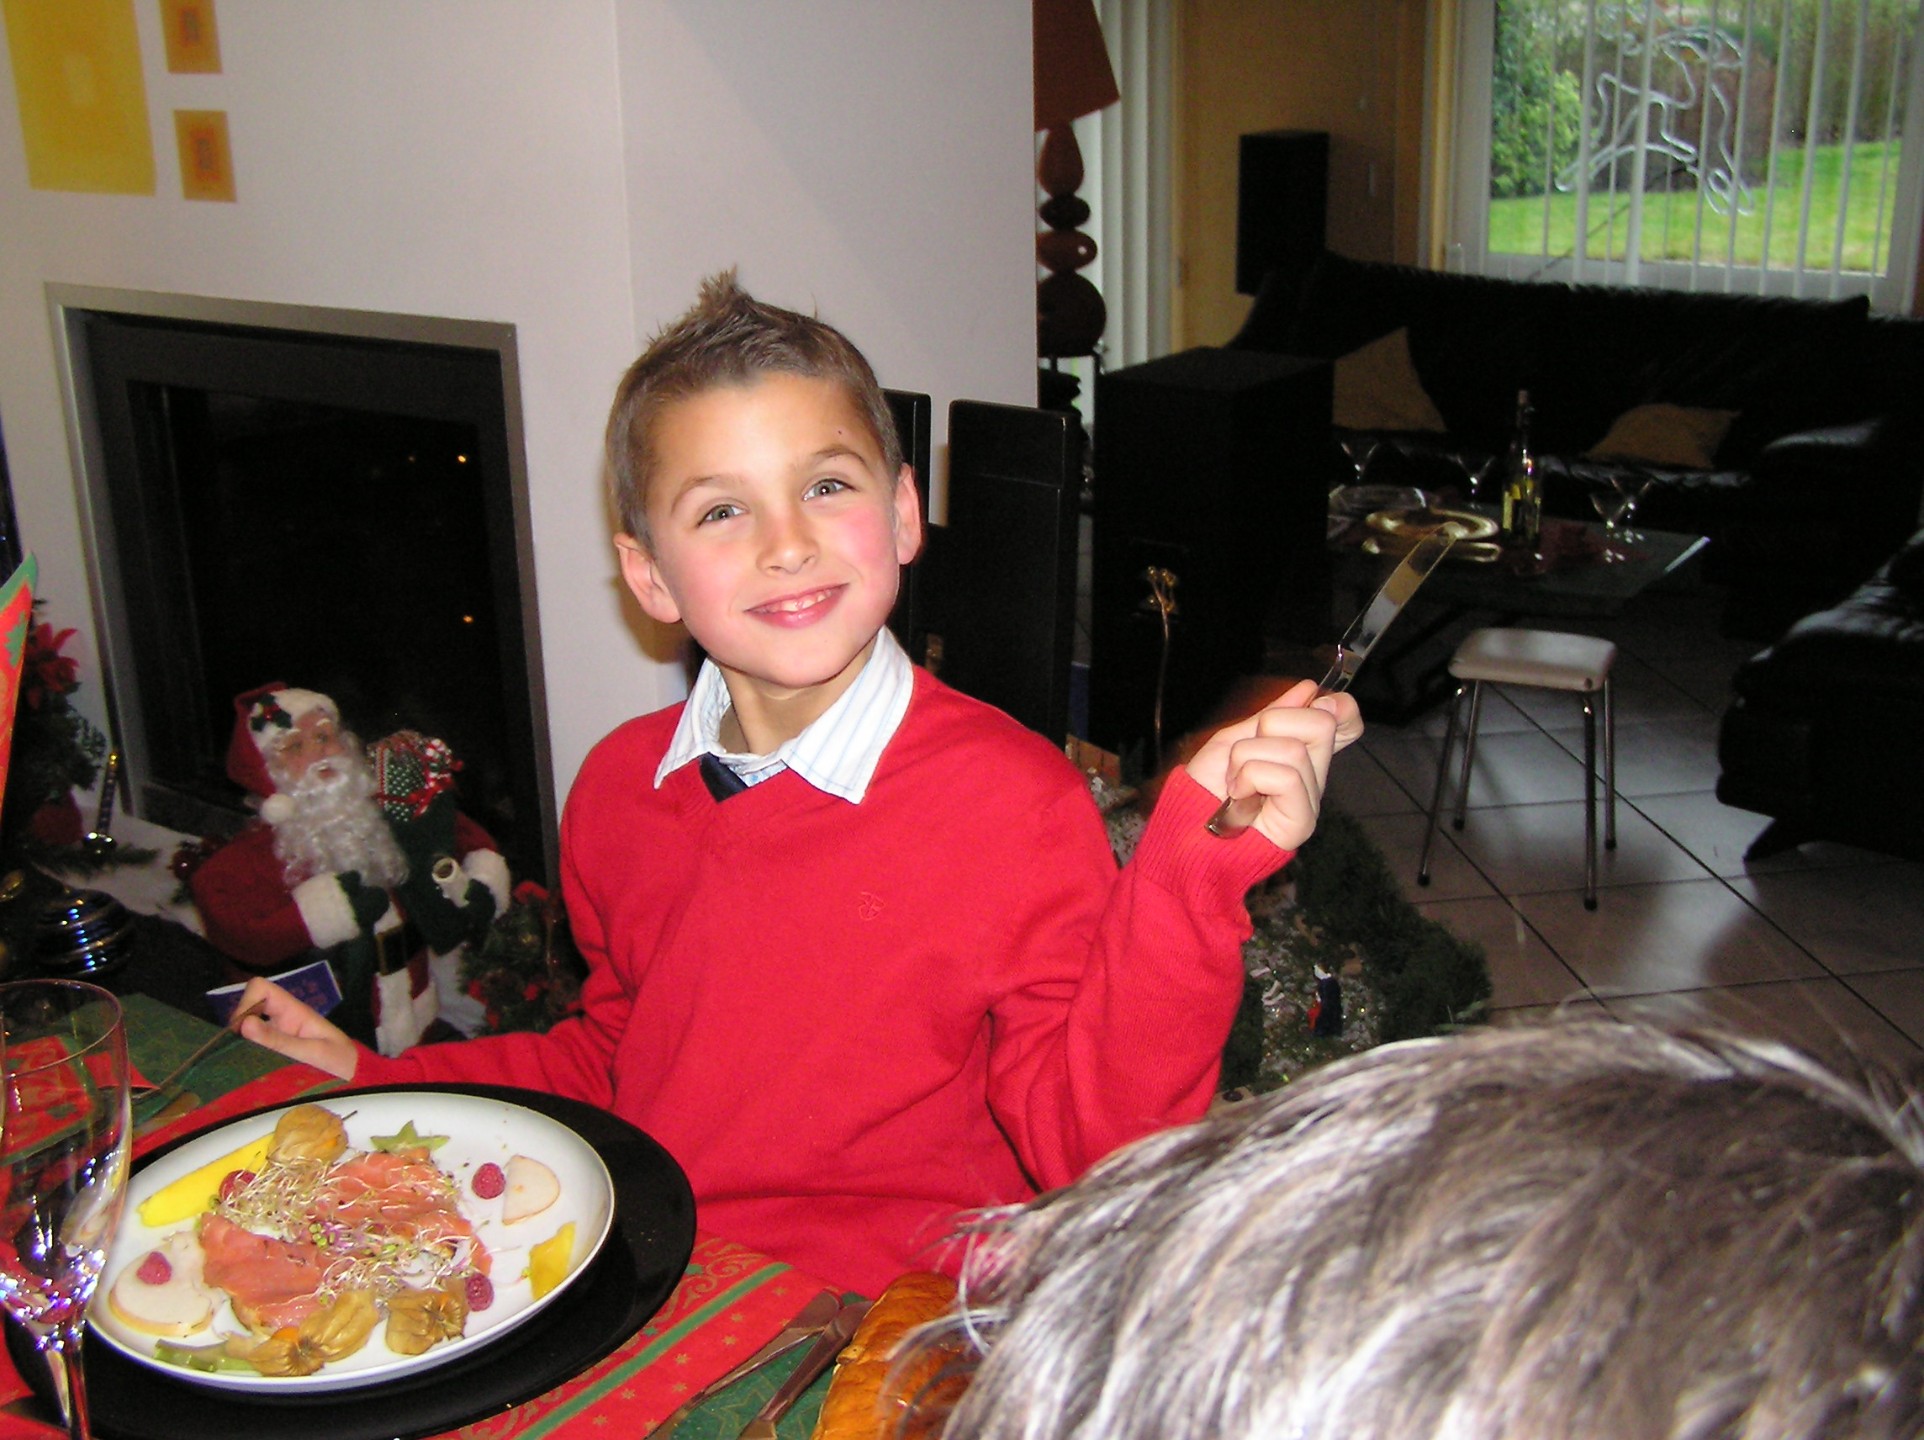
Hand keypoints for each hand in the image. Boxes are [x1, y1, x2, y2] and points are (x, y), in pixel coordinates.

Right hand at [234, 976, 359, 1080]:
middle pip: (249, 1005)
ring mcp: (278, 1031)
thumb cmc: (338, 1058)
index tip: (241, 1028)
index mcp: (293, 1009)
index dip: (246, 1001)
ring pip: (248, 1024)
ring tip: (240, 1059)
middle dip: (238, 1023)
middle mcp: (282, 1016)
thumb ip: (277, 1039)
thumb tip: (244, 1024)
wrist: (354, 1073)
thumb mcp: (309, 1051)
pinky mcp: (276, 1046)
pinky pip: (255, 1041)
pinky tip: (247, 1064)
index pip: (261, 988)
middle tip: (236, 1049)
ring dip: (240, 1038)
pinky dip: (246, 1049)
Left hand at [1185, 678, 1363, 850]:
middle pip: (1321, 722)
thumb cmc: (1208, 785)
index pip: (1346, 721)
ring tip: (1235, 780)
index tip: (1316, 703)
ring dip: (1248, 757)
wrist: (1188, 824)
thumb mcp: (1236, 737)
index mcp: (1302, 752)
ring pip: (1294, 749)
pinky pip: (1286, 776)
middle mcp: (1313, 774)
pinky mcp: (1302, 820)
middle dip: (1271, 724)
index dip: (1340, 706)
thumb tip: (1309, 689)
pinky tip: (1239, 794)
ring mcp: (1310, 798)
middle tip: (1247, 753)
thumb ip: (1273, 714)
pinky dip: (1251, 777)